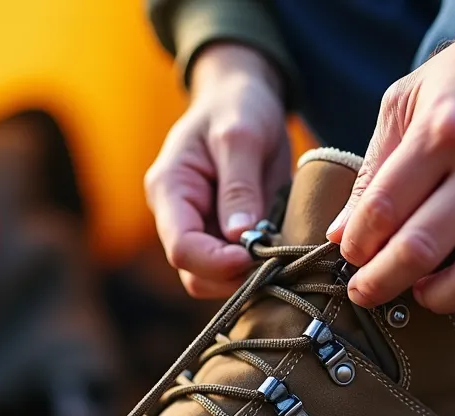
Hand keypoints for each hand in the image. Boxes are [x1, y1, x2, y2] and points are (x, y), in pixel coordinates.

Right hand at [145, 43, 290, 297]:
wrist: (242, 97)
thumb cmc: (237, 107)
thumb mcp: (241, 136)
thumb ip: (239, 187)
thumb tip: (240, 238)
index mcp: (169, 190)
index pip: (182, 248)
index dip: (217, 262)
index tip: (255, 255)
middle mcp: (177, 217)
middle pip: (195, 274)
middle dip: (235, 276)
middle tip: (279, 260)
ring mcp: (200, 230)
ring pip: (216, 279)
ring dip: (250, 276)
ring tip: (285, 255)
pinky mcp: (224, 236)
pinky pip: (237, 268)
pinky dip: (260, 268)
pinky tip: (285, 253)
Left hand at [325, 0, 454, 312]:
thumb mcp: (412, 97)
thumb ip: (376, 165)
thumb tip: (342, 231)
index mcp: (445, 131)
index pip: (384, 209)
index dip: (357, 243)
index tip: (351, 254)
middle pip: (421, 250)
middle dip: (379, 282)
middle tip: (365, 290)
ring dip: (435, 299)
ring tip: (418, 292)